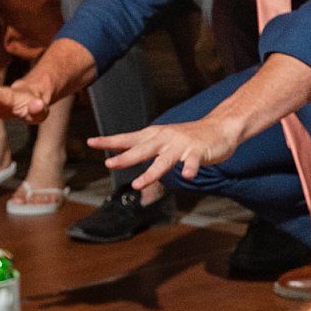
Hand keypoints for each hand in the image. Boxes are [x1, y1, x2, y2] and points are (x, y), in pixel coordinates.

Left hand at [88, 116, 238, 191]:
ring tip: (139, 183)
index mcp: (154, 136)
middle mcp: (165, 139)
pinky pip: (192, 162)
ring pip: (163, 160)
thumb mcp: (163, 139)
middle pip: (142, 149)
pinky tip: (187, 176)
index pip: (128, 138)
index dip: (110, 141)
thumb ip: (145, 148)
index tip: (91, 142)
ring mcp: (181, 145)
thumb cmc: (189, 136)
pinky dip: (190, 169)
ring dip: (151, 172)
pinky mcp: (197, 152)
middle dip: (125, 157)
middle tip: (109, 164)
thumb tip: (123, 154)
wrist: (219, 127)